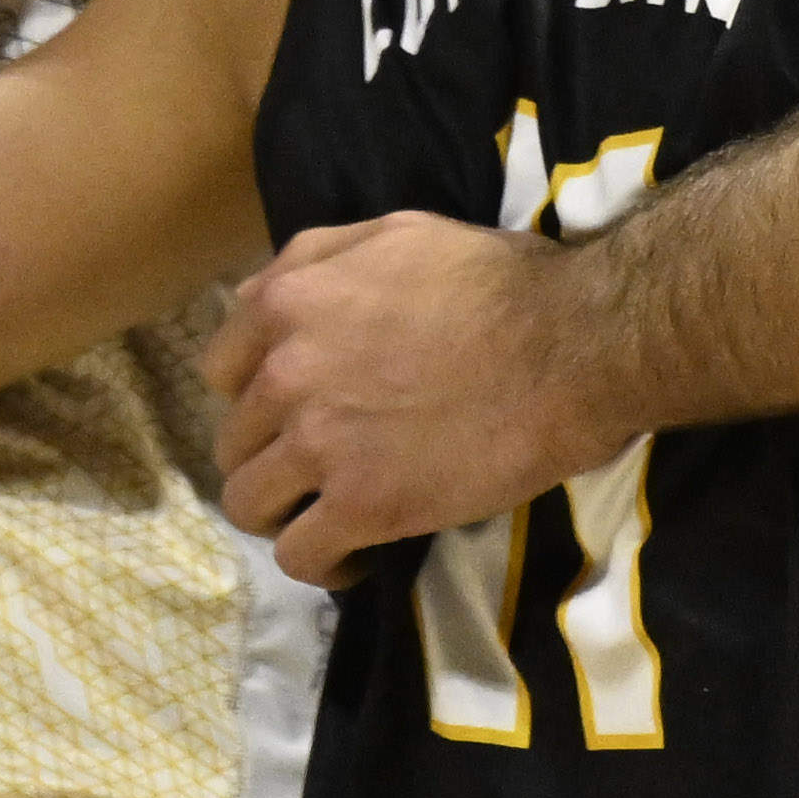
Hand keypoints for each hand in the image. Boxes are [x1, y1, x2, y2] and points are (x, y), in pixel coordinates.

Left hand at [208, 214, 617, 578]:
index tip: (297, 408)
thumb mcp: (402, 233)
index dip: (257, 394)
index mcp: (289, 303)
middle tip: (324, 465)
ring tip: (328, 516)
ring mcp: (319, 445)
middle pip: (234, 442)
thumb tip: (264, 300)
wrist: (577, 346)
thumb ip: (319, 258)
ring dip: (285, 513)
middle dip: (273, 455)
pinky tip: (356, 557)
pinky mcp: (362, 506)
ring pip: (250, 504)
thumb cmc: (504, 282)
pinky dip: (324, 564)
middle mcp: (285, 374)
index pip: (221, 370)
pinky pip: (301, 556)